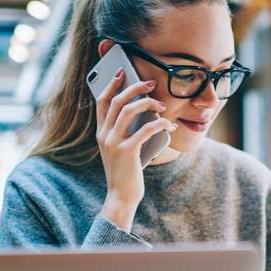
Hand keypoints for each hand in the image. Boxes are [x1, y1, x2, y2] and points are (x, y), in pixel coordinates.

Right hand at [95, 69, 176, 230]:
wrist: (121, 196)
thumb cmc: (125, 172)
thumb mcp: (121, 150)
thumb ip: (126, 133)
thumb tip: (146, 114)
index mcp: (101, 133)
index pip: (102, 102)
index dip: (111, 84)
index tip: (122, 73)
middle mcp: (104, 135)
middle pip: (117, 101)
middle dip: (135, 87)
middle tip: (151, 83)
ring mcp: (114, 142)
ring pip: (129, 110)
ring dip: (149, 103)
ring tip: (162, 105)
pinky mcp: (127, 151)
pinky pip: (145, 129)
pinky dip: (160, 124)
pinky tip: (169, 126)